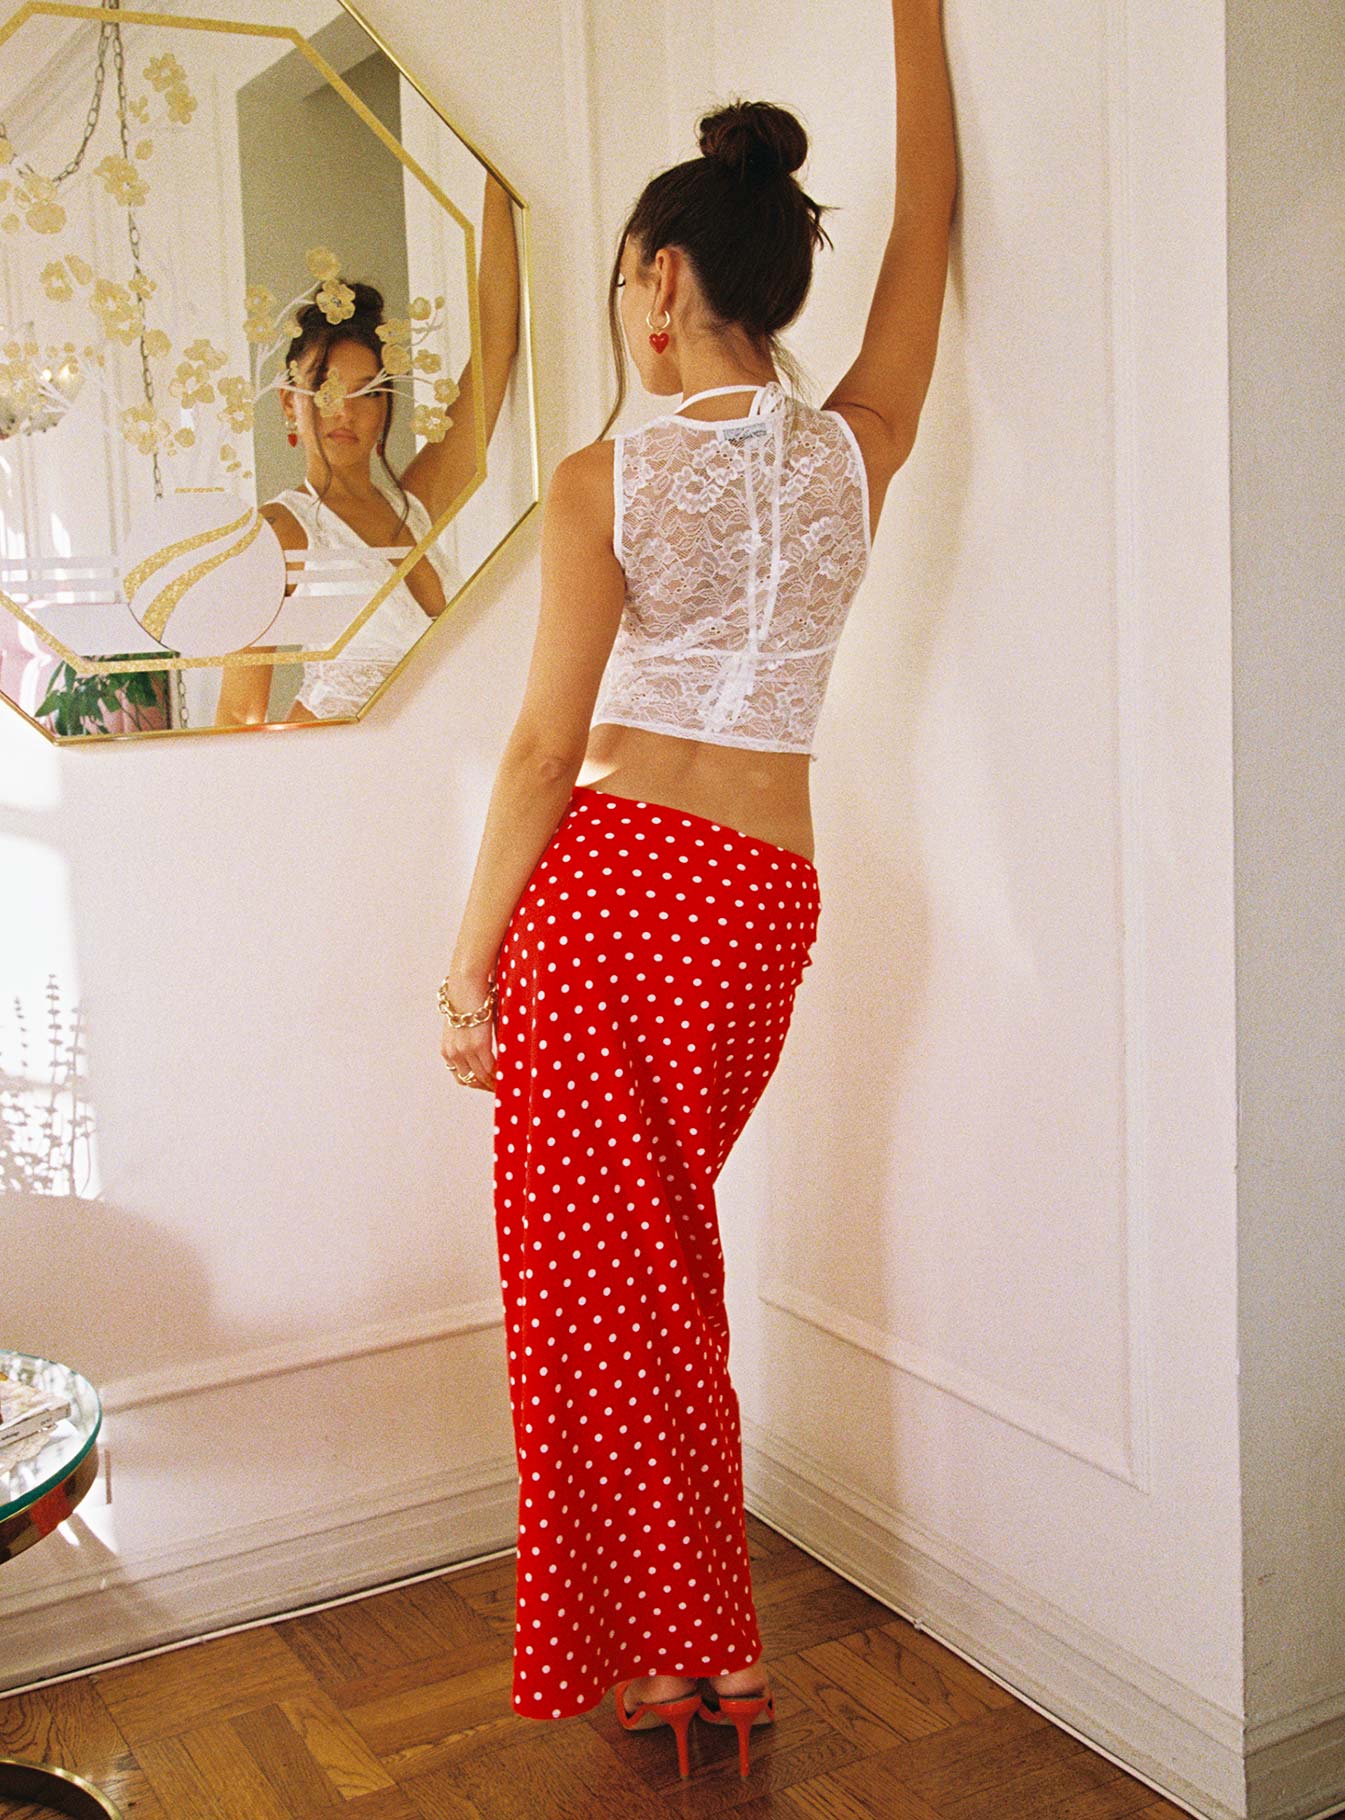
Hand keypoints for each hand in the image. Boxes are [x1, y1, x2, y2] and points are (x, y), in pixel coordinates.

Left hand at [439, 973, 497, 1092]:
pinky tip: (508, 1072)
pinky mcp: (478, 1045)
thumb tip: (486, 1044)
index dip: (476, 1083)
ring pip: (481, 1076)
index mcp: (447, 1049)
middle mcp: (453, 1053)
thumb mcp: (464, 1024)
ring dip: (494, 1082)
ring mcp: (465, 1050)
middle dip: (486, 1086)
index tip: (489, 1084)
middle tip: (501, 1086)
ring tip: (507, 1082)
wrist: (465, 983)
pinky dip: (499, 1073)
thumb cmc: (467, 998)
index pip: (461, 1077)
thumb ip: (471, 1038)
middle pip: (471, 1081)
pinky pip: (490, 1067)